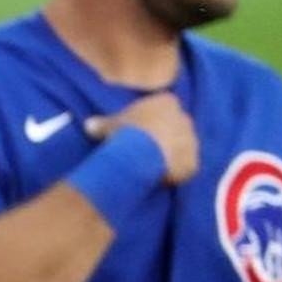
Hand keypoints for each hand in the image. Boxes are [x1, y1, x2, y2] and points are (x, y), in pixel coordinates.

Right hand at [84, 92, 198, 184]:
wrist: (140, 153)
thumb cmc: (125, 131)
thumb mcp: (109, 125)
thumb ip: (102, 123)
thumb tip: (88, 124)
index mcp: (167, 103)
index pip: (166, 108)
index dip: (155, 120)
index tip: (143, 131)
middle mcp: (185, 118)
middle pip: (178, 127)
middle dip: (167, 136)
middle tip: (149, 149)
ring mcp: (192, 141)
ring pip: (184, 148)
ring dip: (173, 155)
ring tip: (154, 166)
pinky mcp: (193, 162)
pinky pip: (186, 168)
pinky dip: (177, 173)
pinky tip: (162, 178)